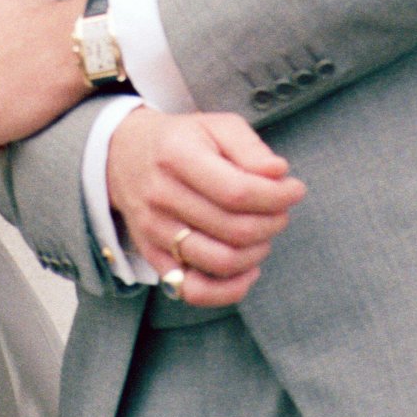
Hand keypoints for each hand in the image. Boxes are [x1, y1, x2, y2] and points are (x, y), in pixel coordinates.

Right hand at [107, 106, 304, 307]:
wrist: (122, 154)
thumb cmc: (178, 140)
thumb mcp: (214, 126)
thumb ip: (249, 147)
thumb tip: (278, 173)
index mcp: (175, 156)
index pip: (237, 191)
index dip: (276, 196)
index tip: (294, 189)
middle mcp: (160, 195)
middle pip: (233, 228)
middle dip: (272, 222)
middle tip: (280, 210)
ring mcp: (154, 230)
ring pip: (220, 262)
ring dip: (257, 252)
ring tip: (263, 233)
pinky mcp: (153, 256)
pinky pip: (194, 290)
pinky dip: (229, 290)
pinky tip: (247, 269)